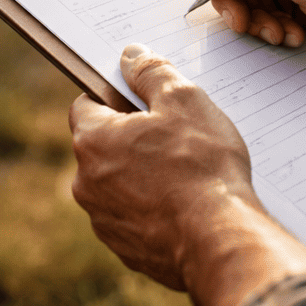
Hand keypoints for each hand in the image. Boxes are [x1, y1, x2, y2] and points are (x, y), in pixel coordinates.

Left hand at [69, 44, 305, 305]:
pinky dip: (155, 208)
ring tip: (187, 171)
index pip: (87, 104)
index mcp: (93, 141)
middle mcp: (87, 183)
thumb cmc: (202, 166)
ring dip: (143, 174)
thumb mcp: (184, 100)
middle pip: (104, 146)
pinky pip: (136, 217)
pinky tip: (187, 204)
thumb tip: (131, 55)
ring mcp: (105, 221)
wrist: (218, 240)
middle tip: (176, 132)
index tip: (143, 97)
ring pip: (120, 184)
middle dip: (133, 136)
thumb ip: (152, 73)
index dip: (115, 95)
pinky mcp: (127, 250)